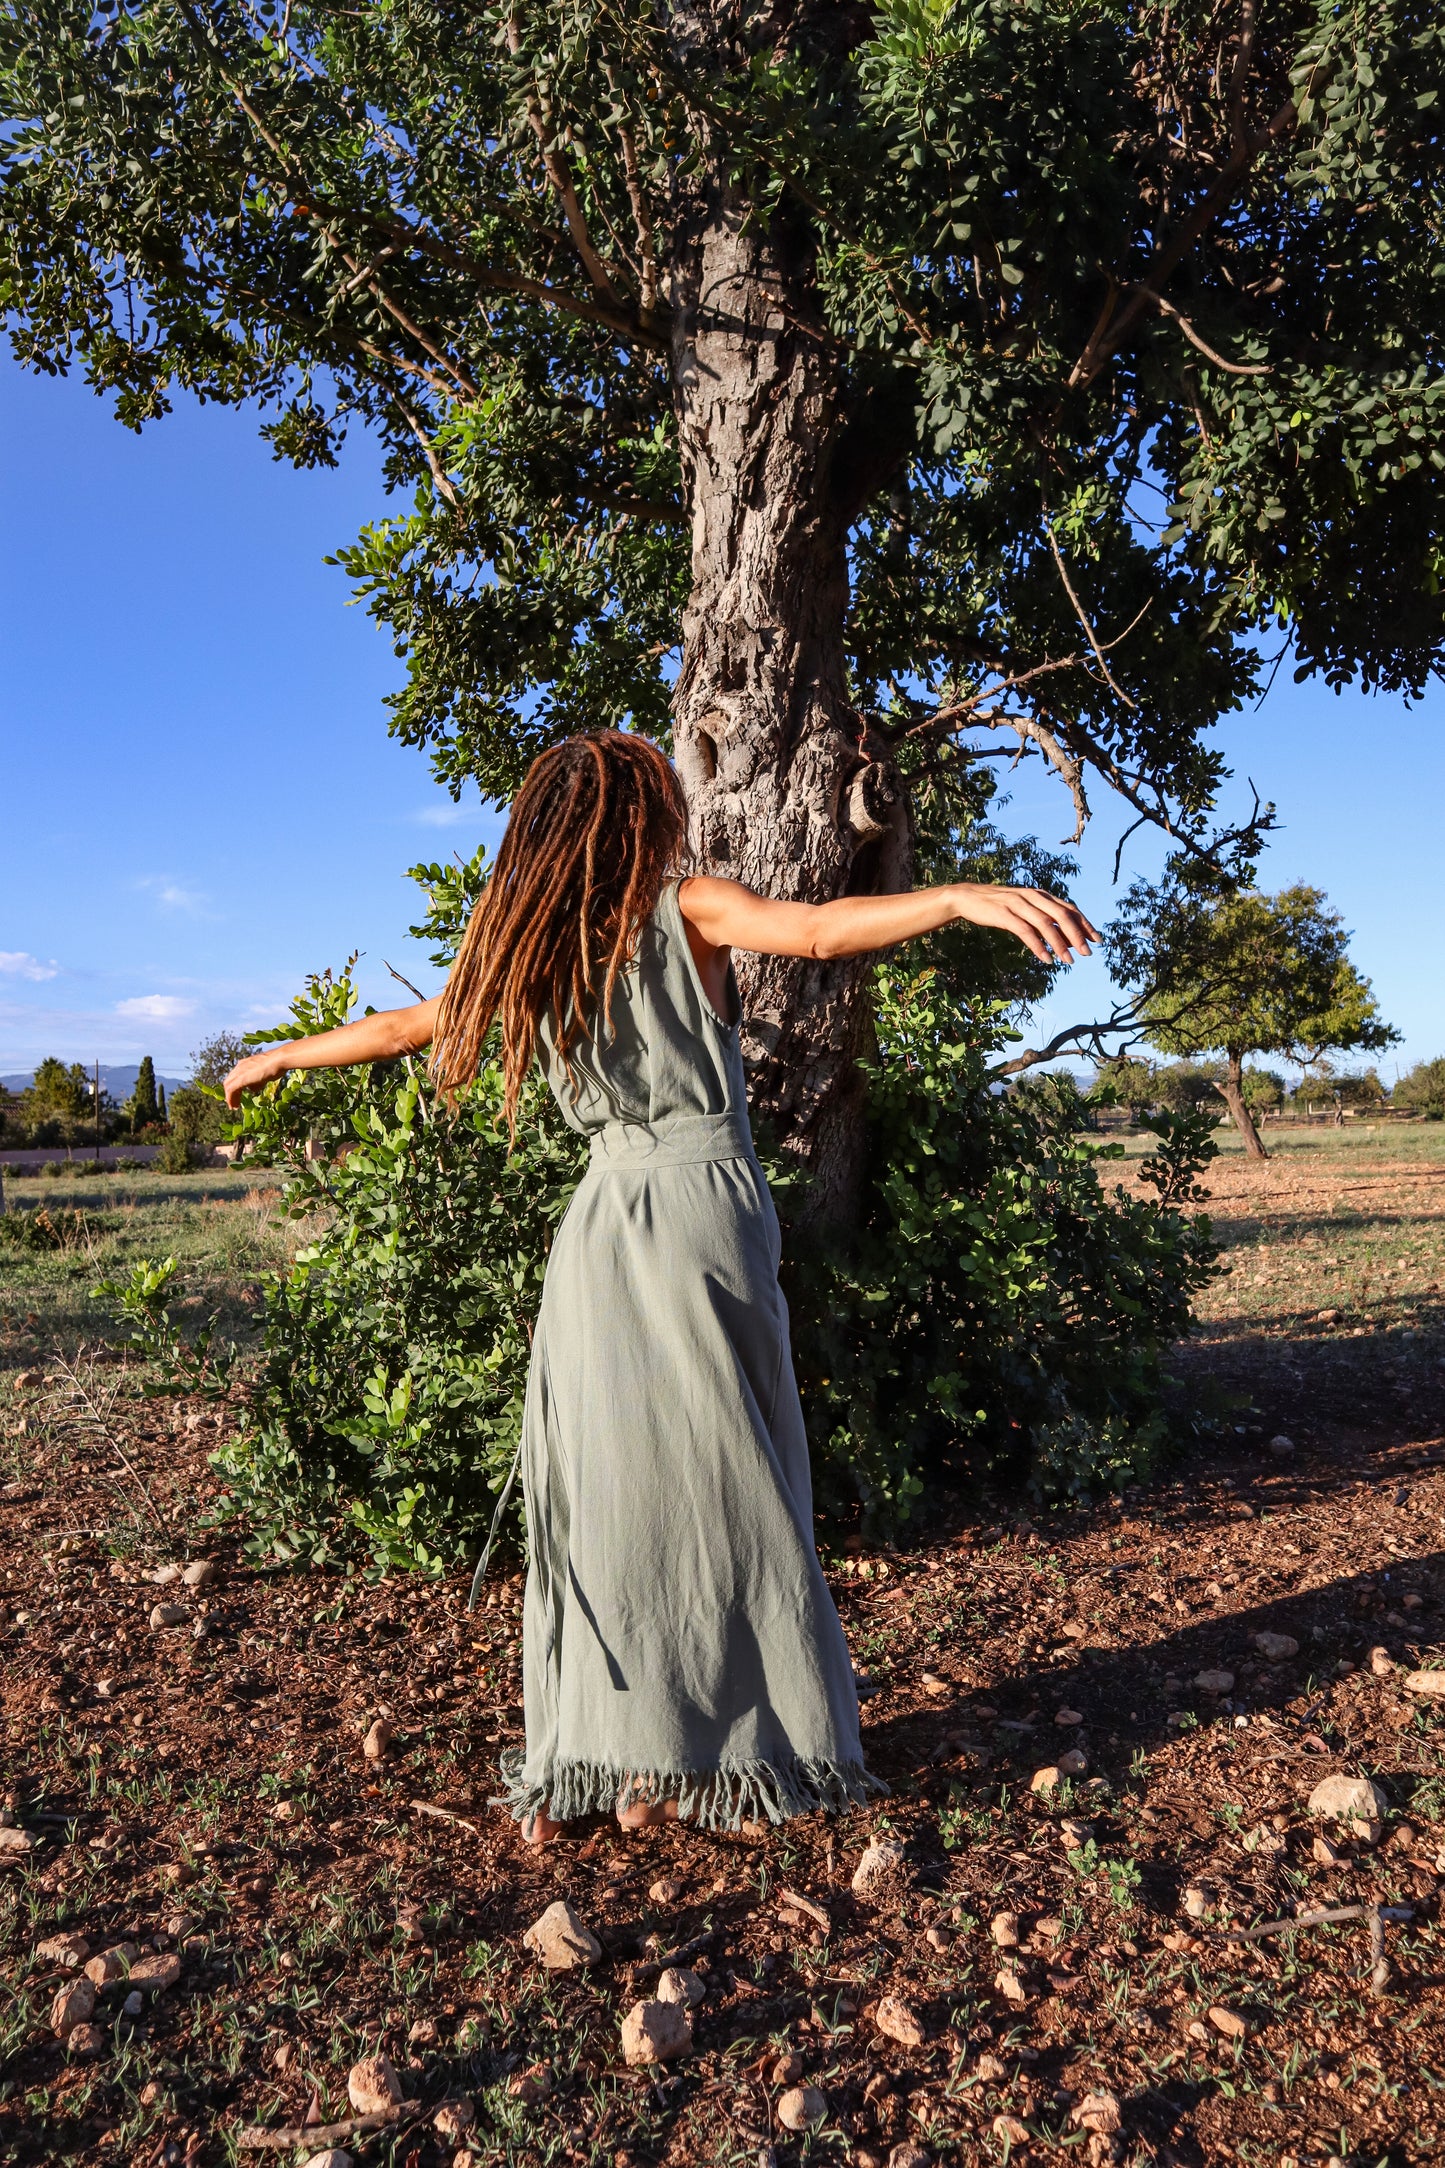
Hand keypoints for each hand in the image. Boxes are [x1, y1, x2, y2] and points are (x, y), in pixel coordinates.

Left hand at [223, 1048, 290, 1109]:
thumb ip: (257, 1081)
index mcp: (245, 1064)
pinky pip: (231, 1090)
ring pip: (228, 1086)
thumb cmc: (276, 1065)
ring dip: (230, 1097)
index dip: (236, 1086)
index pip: (236, 1076)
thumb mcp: (265, 1075)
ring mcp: (239, 1072)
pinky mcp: (240, 1079)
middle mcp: (239, 1067)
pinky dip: (231, 1098)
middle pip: (230, 1081)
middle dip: (231, 1093)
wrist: (278, 1060)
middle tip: (234, 1102)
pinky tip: (234, 1105)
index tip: (238, 1095)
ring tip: (234, 1106)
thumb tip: (253, 1088)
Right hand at [950, 883, 1099, 963]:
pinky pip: (1025, 931)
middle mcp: (1033, 896)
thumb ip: (1042, 919)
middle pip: (1062, 915)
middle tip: (1087, 953)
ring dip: (1060, 944)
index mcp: (1041, 895)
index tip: (1097, 940)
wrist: (968, 897)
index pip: (1069, 909)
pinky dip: (1038, 946)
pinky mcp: (1004, 914)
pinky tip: (1047, 959)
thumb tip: (1063, 938)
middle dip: (1078, 935)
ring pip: (1046, 924)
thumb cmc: (999, 907)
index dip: (1085, 924)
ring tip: (1069, 961)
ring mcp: (1018, 904)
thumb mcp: (1024, 910)